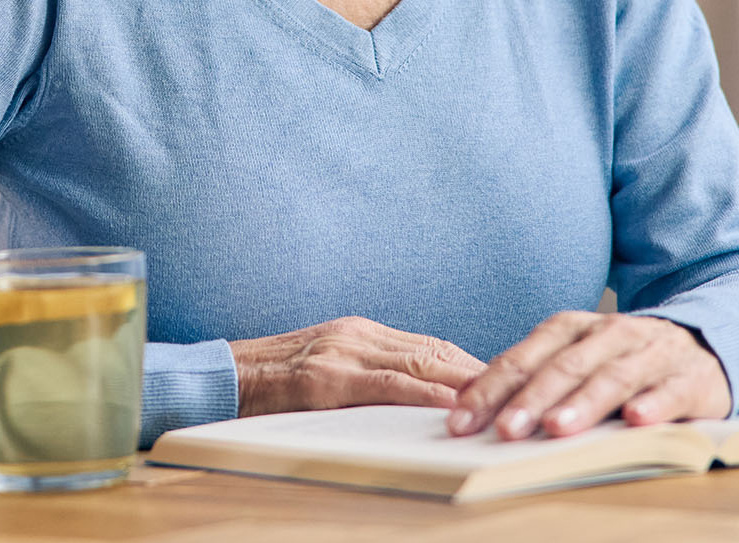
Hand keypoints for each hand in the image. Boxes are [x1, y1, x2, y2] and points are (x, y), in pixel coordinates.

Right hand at [231, 316, 487, 417]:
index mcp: (357, 333)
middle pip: (433, 350)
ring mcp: (342, 353)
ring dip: (463, 383)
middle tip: (518, 389)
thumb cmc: (270, 384)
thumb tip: (409, 395)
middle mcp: (356, 335)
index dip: (467, 363)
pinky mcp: (327, 379)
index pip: (428, 345)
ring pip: (419, 363)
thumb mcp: (322, 368)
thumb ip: (363, 373)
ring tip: (500, 400)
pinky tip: (451, 407)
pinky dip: (425, 394)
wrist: (220, 378)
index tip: (502, 379)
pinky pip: (388, 385)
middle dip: (477, 372)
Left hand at [448, 311, 729, 439]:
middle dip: (530, 398)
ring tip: (556, 427)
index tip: (461, 420)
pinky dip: (653, 404)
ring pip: (612, 376)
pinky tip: (636, 419)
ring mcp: (649, 354)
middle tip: (504, 429)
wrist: (705, 342)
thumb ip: (531, 375)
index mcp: (572, 329)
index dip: (490, 388)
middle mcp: (608, 334)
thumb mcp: (576, 357)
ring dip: (583, 403)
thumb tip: (469, 401)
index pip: (523, 357)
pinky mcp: (689, 378)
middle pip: (563, 366)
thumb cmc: (624, 358)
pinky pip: (670, 390)